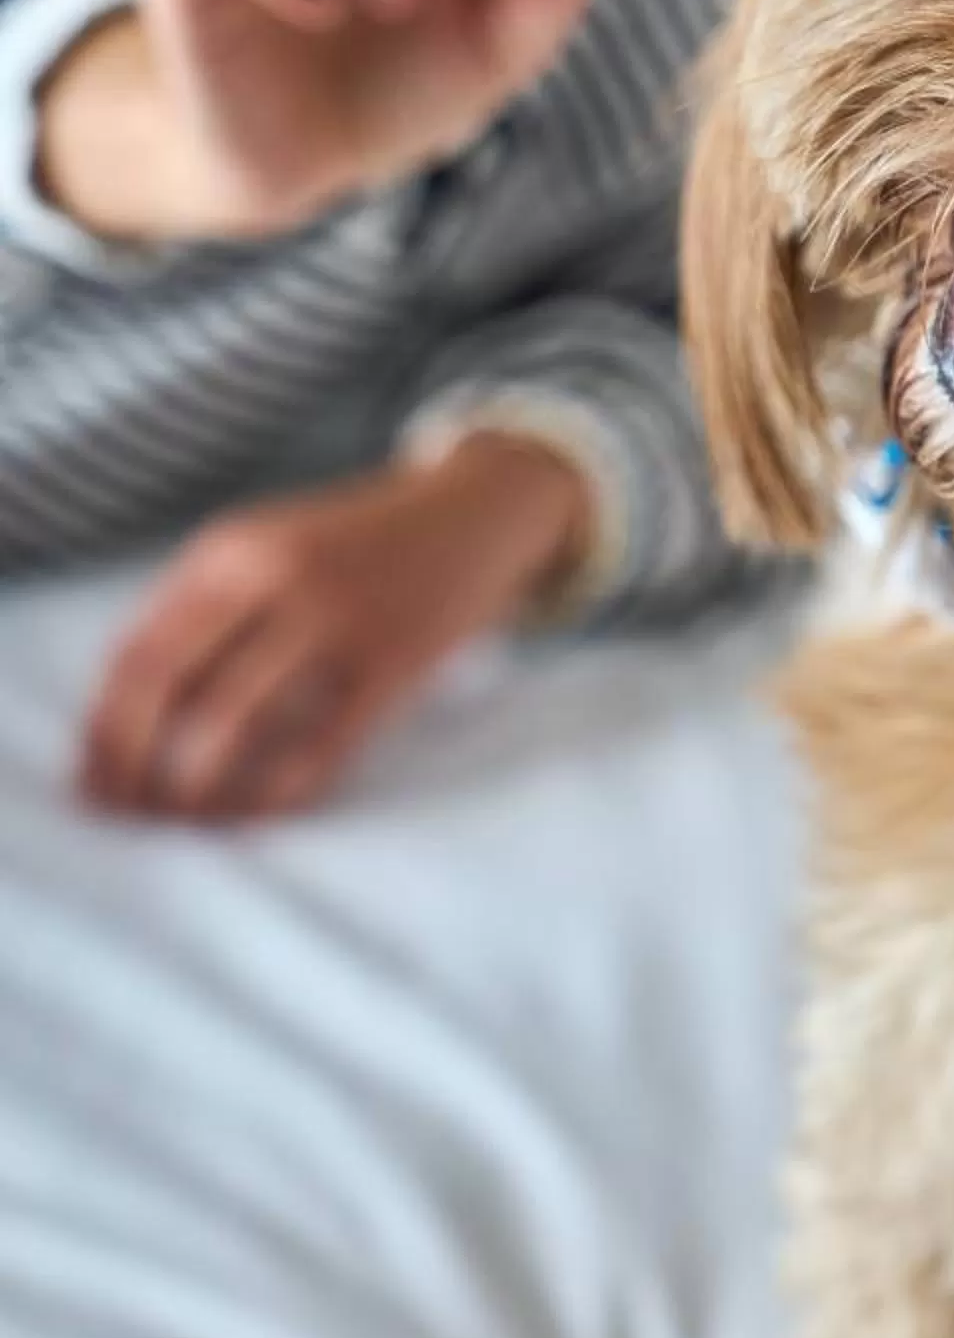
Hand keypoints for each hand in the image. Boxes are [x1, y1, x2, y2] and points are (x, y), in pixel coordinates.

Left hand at [80, 433, 592, 822]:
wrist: (473, 513)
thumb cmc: (357, 544)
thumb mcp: (269, 545)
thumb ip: (204, 605)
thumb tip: (131, 713)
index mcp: (230, 547)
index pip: (137, 651)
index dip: (105, 727)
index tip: (97, 781)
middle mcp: (274, 574)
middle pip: (169, 688)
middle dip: (136, 764)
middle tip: (132, 815)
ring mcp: (336, 616)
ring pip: (232, 724)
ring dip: (196, 789)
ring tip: (188, 824)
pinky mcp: (391, 660)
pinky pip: (318, 748)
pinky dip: (277, 795)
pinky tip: (260, 818)